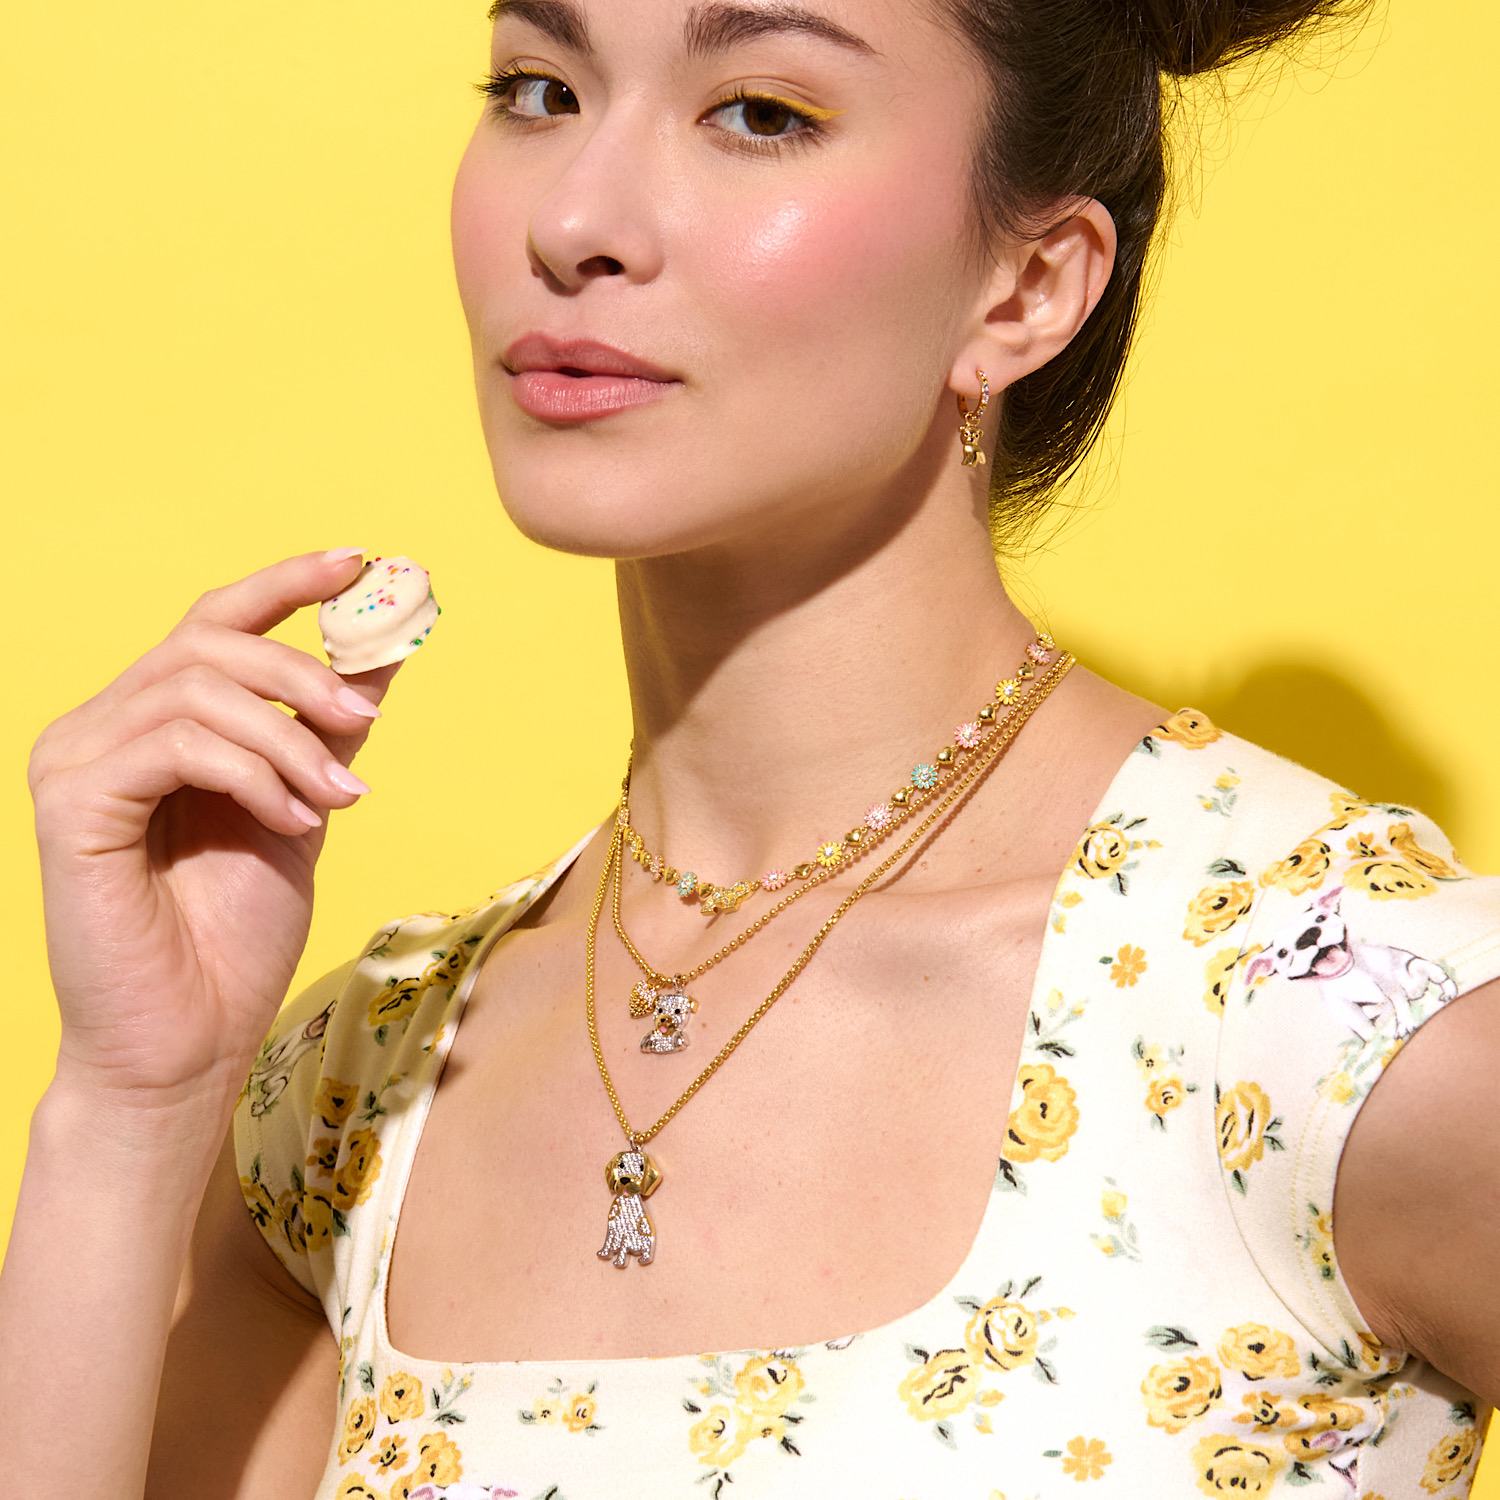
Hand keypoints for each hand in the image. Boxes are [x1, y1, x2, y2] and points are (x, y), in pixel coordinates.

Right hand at [28, 549, 402, 1108]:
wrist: (191, 1039)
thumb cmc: (236, 932)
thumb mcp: (305, 805)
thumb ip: (328, 727)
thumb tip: (384, 647)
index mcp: (156, 723)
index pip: (214, 620)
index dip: (286, 582)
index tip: (363, 562)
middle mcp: (105, 726)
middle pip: (209, 639)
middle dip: (304, 672)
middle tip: (368, 722)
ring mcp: (77, 759)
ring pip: (199, 689)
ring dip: (291, 739)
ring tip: (338, 797)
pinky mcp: (71, 802)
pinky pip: (178, 744)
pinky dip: (253, 773)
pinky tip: (294, 821)